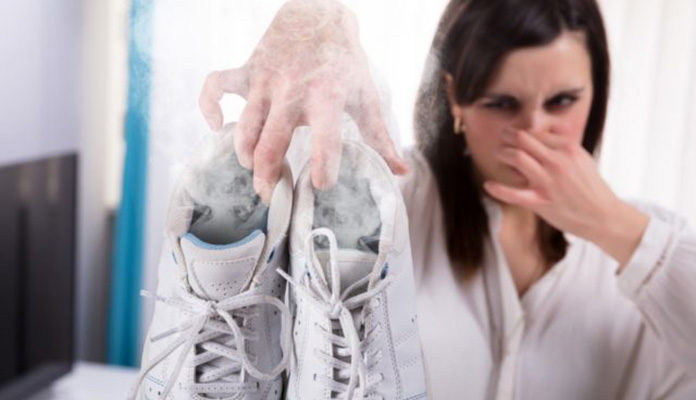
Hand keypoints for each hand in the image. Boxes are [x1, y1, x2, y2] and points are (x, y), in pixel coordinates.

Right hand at [198, 0, 407, 202]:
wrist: (318, 13)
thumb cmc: (344, 61)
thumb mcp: (366, 96)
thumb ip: (379, 137)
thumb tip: (400, 172)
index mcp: (327, 98)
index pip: (325, 141)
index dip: (323, 168)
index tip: (321, 185)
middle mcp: (292, 92)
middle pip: (272, 144)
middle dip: (268, 177)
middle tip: (271, 196)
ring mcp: (265, 81)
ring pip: (244, 127)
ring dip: (244, 154)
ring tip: (252, 170)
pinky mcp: (247, 71)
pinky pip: (214, 87)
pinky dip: (208, 106)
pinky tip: (216, 126)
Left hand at [483, 128, 648, 267]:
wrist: (603, 215)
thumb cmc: (590, 187)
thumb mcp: (582, 158)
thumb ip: (564, 142)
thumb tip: (548, 127)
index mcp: (568, 148)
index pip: (535, 132)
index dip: (520, 133)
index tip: (513, 136)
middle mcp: (557, 161)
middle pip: (522, 139)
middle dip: (506, 137)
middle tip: (501, 140)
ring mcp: (548, 181)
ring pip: (516, 157)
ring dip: (502, 154)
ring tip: (499, 156)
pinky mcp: (541, 201)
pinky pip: (514, 194)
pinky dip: (498, 189)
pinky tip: (489, 185)